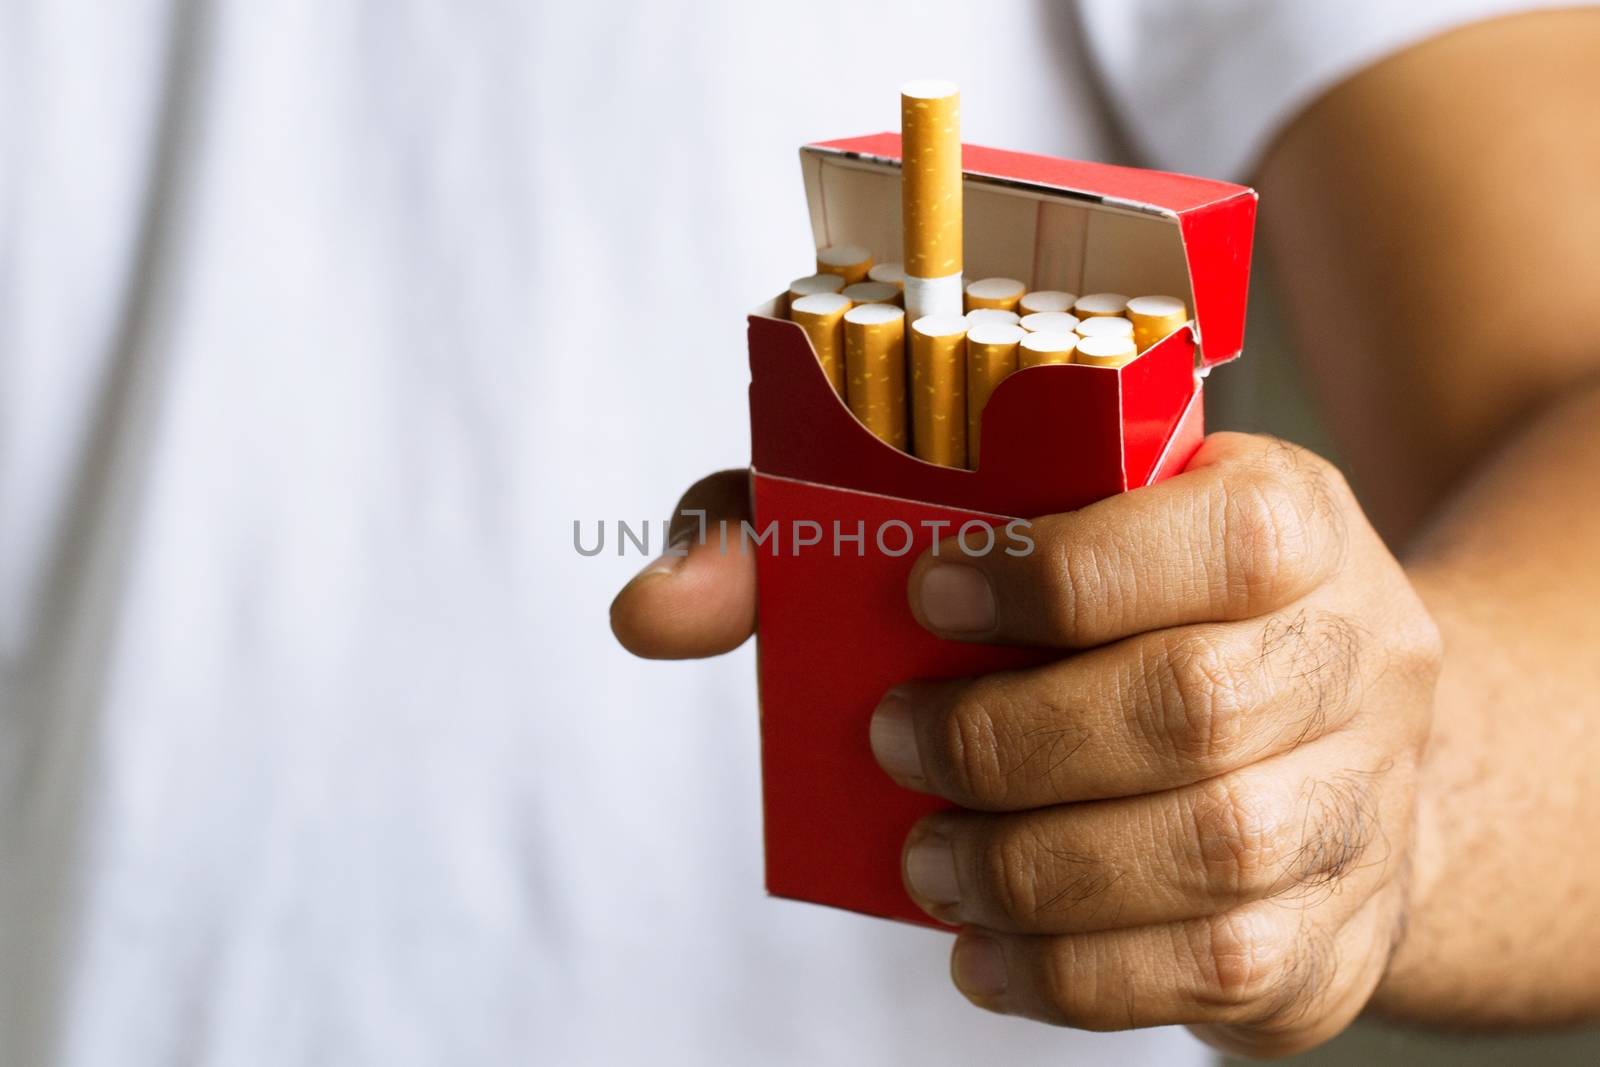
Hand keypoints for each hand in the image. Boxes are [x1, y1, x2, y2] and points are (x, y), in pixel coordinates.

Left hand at [872, 433, 1441, 1056]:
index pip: (1219, 536)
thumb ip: (861, 521)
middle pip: (1194, 706)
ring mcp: (1366, 800)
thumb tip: (685, 595)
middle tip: (897, 743)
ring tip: (930, 862)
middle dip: (1008, 740)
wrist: (1326, 739)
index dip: (1064, 573)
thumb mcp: (1043, 512)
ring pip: (1212, 852)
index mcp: (1291, 514)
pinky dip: (1074, 973)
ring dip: (1031, 869)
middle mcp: (1355, 653)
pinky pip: (1219, 971)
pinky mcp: (1342, 933)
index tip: (929, 598)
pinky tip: (986, 951)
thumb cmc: (1147, 610)